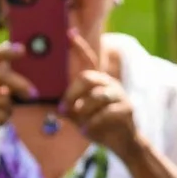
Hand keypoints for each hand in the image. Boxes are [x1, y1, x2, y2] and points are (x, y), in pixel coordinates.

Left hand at [62, 31, 140, 158]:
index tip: (69, 34)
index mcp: (98, 82)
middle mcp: (109, 83)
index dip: (79, 47)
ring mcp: (119, 95)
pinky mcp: (126, 109)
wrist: (122, 143)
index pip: (89, 60)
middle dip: (73, 93)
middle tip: (64, 108)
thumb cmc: (99, 126)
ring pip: (97, 96)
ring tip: (78, 122)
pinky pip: (106, 113)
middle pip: (88, 77)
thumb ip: (68, 107)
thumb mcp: (79, 116)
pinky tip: (86, 131)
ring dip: (83, 109)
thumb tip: (50, 104)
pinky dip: (93, 123)